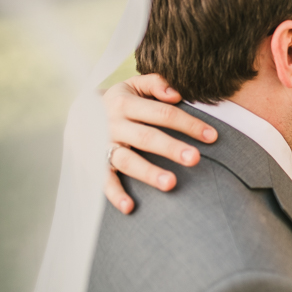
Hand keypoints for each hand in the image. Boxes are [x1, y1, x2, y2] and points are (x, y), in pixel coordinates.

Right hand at [104, 74, 217, 213]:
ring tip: (171, 183)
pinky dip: (115, 194)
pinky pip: (103, 180)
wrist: (78, 114)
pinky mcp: (94, 164)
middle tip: (195, 158)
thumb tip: (176, 94)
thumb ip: (156, 83)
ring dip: (148, 172)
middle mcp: (113, 124)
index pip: (162, 113)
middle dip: (171, 148)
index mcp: (124, 102)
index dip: (188, 124)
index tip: (212, 136)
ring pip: (127, 160)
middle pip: (146, 137)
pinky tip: (130, 208)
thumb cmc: (121, 100)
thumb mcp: (134, 85)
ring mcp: (103, 146)